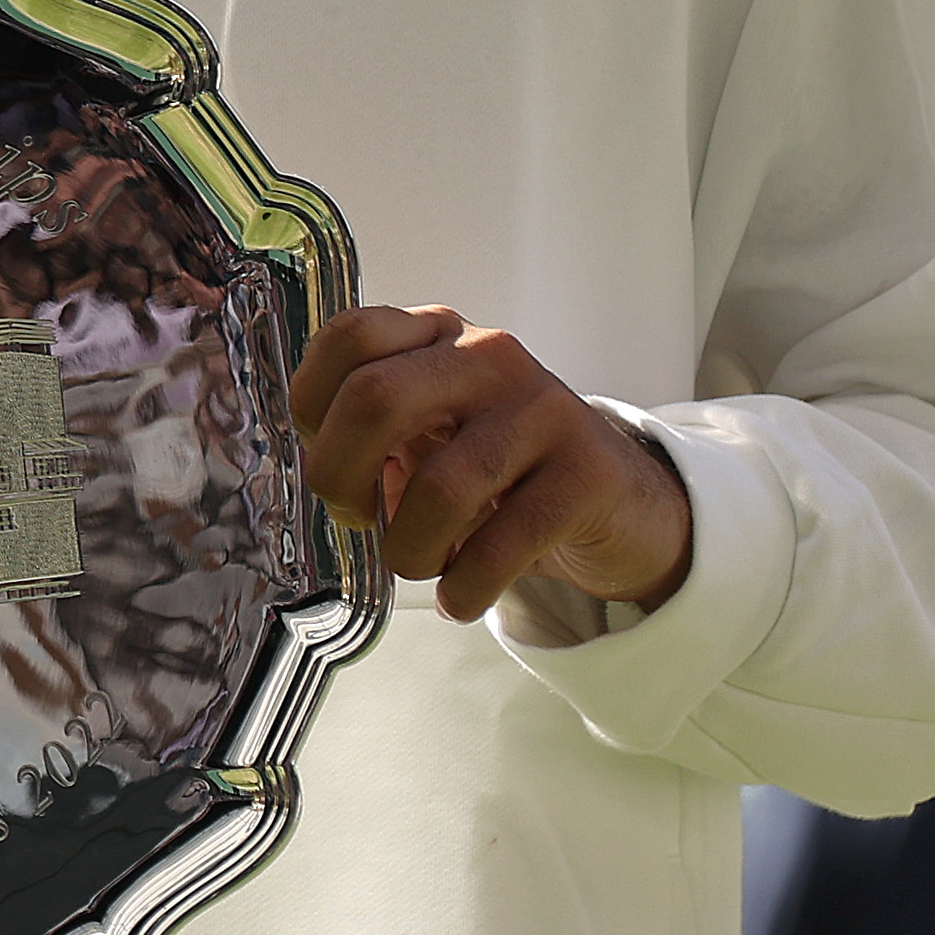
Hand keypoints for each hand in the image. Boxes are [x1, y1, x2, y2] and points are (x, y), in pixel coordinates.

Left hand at [290, 305, 695, 627]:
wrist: (620, 503)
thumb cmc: (500, 470)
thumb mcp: (431, 431)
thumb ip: (370, 432)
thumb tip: (318, 474)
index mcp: (438, 336)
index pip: (351, 336)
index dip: (314, 405)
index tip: (326, 455)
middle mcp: (489, 357)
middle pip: (375, 397)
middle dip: (340, 476)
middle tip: (354, 516)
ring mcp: (543, 410)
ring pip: (440, 488)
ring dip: (410, 551)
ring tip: (419, 565)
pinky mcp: (587, 474)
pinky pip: (500, 546)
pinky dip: (463, 589)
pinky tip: (459, 598)